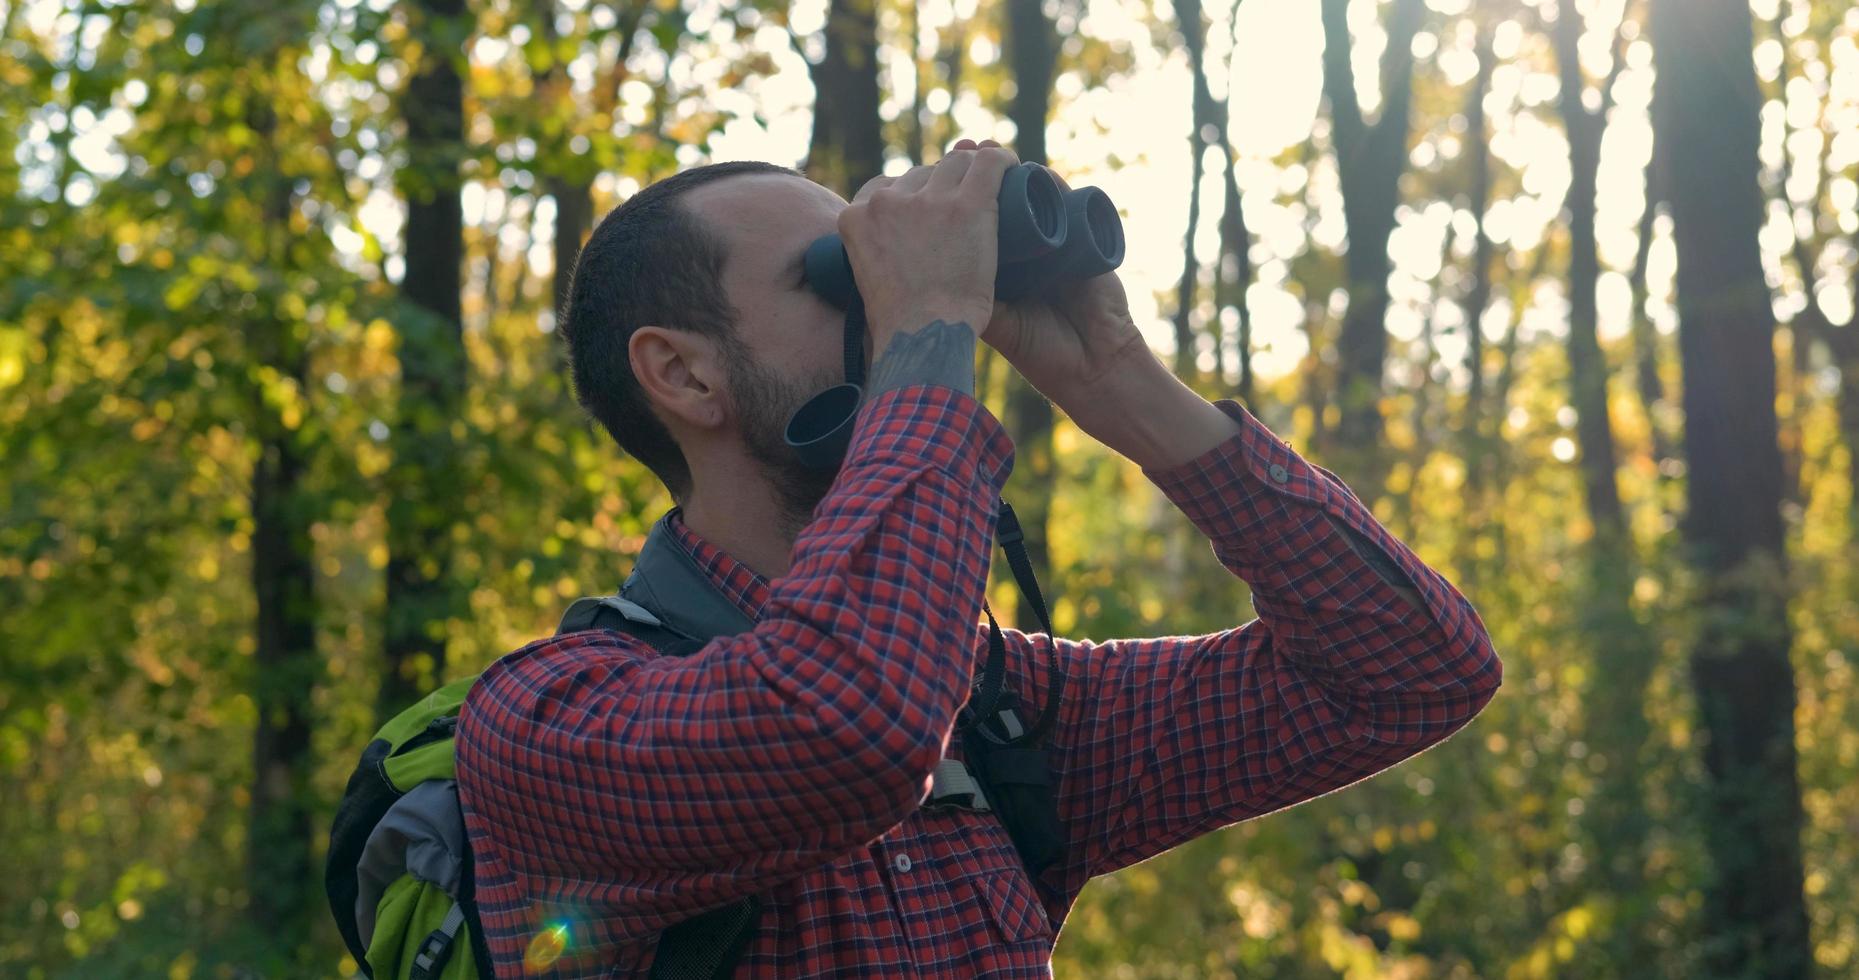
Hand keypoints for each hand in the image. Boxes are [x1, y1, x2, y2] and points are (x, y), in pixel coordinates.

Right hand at [838, 145, 1021, 362]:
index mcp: (856, 216)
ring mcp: (927, 200)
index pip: (888, 187)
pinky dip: (1002, 161)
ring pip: (956, 163)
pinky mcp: (967, 204)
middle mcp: (886, 200)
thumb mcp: (868, 280)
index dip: (914, 197)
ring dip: (972, 174)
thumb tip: (897, 249)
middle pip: (923, 173)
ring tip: (991, 189)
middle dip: (943, 186)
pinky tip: (1013, 167)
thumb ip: (875, 253)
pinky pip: (990, 163)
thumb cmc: (901, 326)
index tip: (930, 213)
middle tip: (964, 210)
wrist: (923, 337)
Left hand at [955, 141, 1151, 405]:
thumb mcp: (992, 322)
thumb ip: (962, 299)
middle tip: (961, 148)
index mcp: (997, 267)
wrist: (1090, 366)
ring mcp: (1054, 243)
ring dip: (1012, 169)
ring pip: (1031, 195)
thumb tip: (916, 271)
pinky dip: (1052, 184)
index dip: (951, 196)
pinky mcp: (1085, 240)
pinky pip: (1068, 202)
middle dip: (976, 172)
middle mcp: (1023, 251)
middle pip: (998, 200)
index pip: (969, 223)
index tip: (929, 173)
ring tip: (990, 149)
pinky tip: (1037, 172)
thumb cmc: (1041, 351)